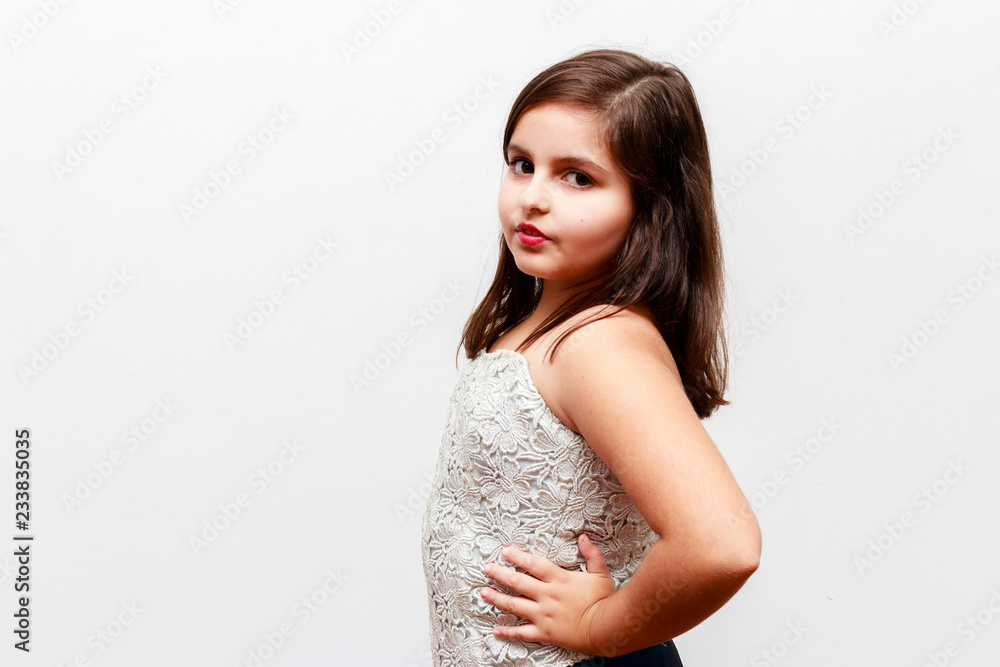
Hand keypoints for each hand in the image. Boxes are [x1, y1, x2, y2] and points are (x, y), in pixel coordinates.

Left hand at [481, 533, 615, 652]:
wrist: (606, 628)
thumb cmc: (604, 601)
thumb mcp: (600, 574)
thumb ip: (592, 554)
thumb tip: (583, 537)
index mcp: (559, 579)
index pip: (534, 564)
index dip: (518, 557)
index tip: (505, 552)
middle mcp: (547, 596)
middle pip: (518, 582)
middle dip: (500, 574)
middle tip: (487, 568)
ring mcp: (544, 615)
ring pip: (515, 605)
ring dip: (498, 598)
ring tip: (484, 593)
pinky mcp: (545, 632)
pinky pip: (523, 633)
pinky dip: (508, 632)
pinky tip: (496, 629)